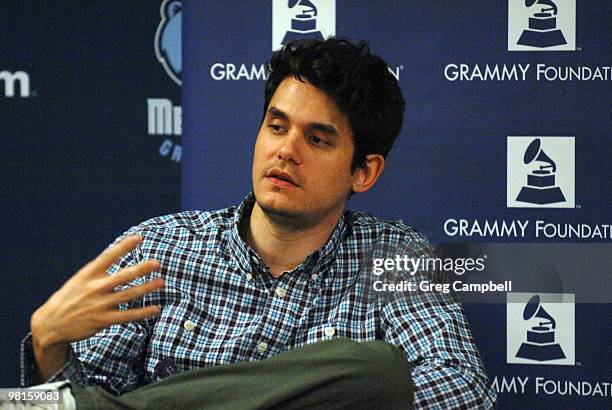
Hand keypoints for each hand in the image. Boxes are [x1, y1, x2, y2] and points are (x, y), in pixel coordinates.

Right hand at [30, 235, 163, 379]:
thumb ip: (100, 272)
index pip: (108, 257)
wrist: (50, 324)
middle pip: (122, 276)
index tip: (138, 237)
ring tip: (161, 282)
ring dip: (146, 288)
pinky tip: (155, 308)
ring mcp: (99, 304)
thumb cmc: (69, 298)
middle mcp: (94, 288)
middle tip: (156, 263)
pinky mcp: (103, 320)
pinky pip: (127, 316)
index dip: (124, 247)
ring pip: (128, 295)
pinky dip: (142, 312)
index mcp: (88, 274)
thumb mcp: (80, 280)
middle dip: (140, 269)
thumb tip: (119, 262)